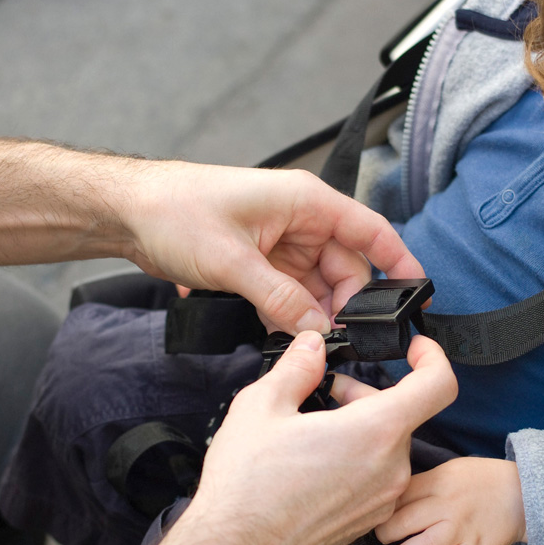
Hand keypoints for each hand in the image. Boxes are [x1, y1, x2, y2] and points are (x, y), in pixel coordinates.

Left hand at [119, 162, 421, 333]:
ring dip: (311, 315)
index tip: (416, 295)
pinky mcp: (259, 264)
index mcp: (305, 202)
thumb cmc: (175, 211)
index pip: (370, 231)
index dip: (398, 262)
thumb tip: (315, 329)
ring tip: (299, 341)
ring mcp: (279, 244)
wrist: (126, 213)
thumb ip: (279, 299)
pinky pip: (288, 294)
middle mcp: (299, 221)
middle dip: (342, 306)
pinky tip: (277, 333)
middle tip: (335, 342)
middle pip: (345, 269)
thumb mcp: (232, 261)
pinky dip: (286, 315)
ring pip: (315, 287)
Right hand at [166, 330, 457, 544]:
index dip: (432, 357)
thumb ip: (298, 366)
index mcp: (376, 432)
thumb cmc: (248, 485)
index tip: (414, 348)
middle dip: (363, 396)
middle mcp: (391, 468)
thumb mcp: (263, 405)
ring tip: (309, 432)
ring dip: (358, 429)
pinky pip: (376, 476)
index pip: (438, 385)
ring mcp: (383, 499)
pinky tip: (312, 464)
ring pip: (387, 446)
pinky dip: (355, 460)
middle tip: (320, 395)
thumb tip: (313, 346)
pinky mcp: (368, 520)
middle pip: (401, 414)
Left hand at [373, 457, 526, 544]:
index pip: (399, 496)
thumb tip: (393, 497)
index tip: (374, 516)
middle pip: (404, 522)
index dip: (382, 509)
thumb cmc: (483, 479)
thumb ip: (424, 483)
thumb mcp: (450, 469)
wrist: (523, 493)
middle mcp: (446, 506)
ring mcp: (460, 530)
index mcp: (437, 482)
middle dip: (384, 533)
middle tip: (378, 539)